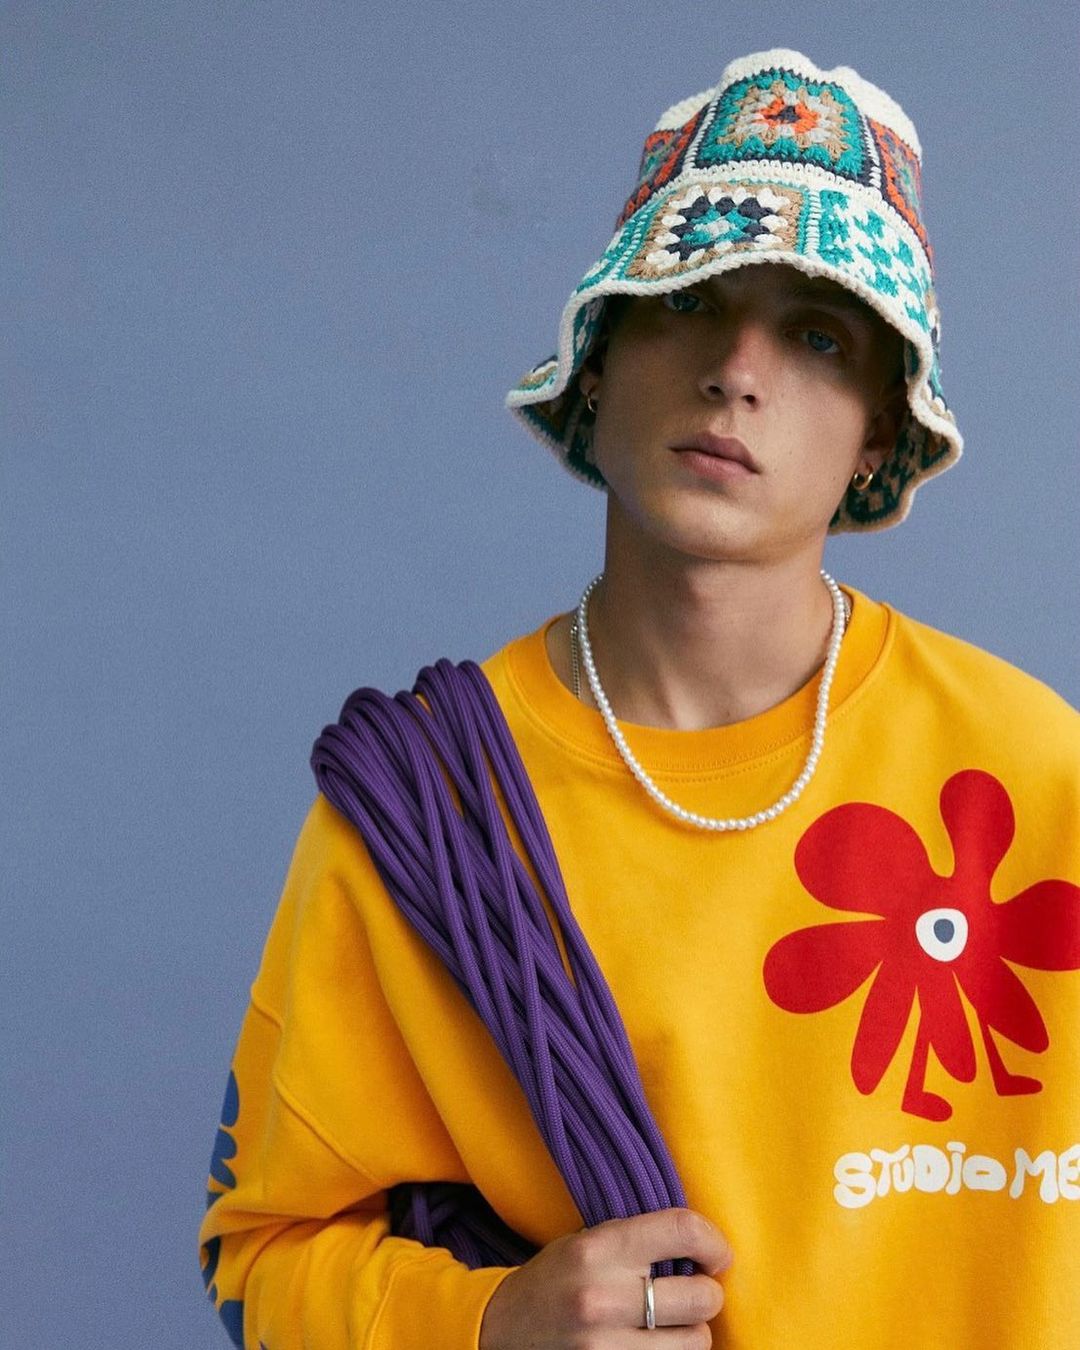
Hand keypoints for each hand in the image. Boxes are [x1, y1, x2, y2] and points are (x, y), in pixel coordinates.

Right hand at [478, 1206, 732, 1348]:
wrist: (499, 1330)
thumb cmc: (555, 1280)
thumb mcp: (586, 1242)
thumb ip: (638, 1241)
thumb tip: (703, 1248)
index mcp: (599, 1248)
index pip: (681, 1230)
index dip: (713, 1241)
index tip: (716, 1255)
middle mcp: (603, 1297)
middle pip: (700, 1297)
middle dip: (706, 1294)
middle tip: (693, 1293)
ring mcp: (604, 1347)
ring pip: (695, 1343)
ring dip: (692, 1334)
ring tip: (670, 1326)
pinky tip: (656, 1345)